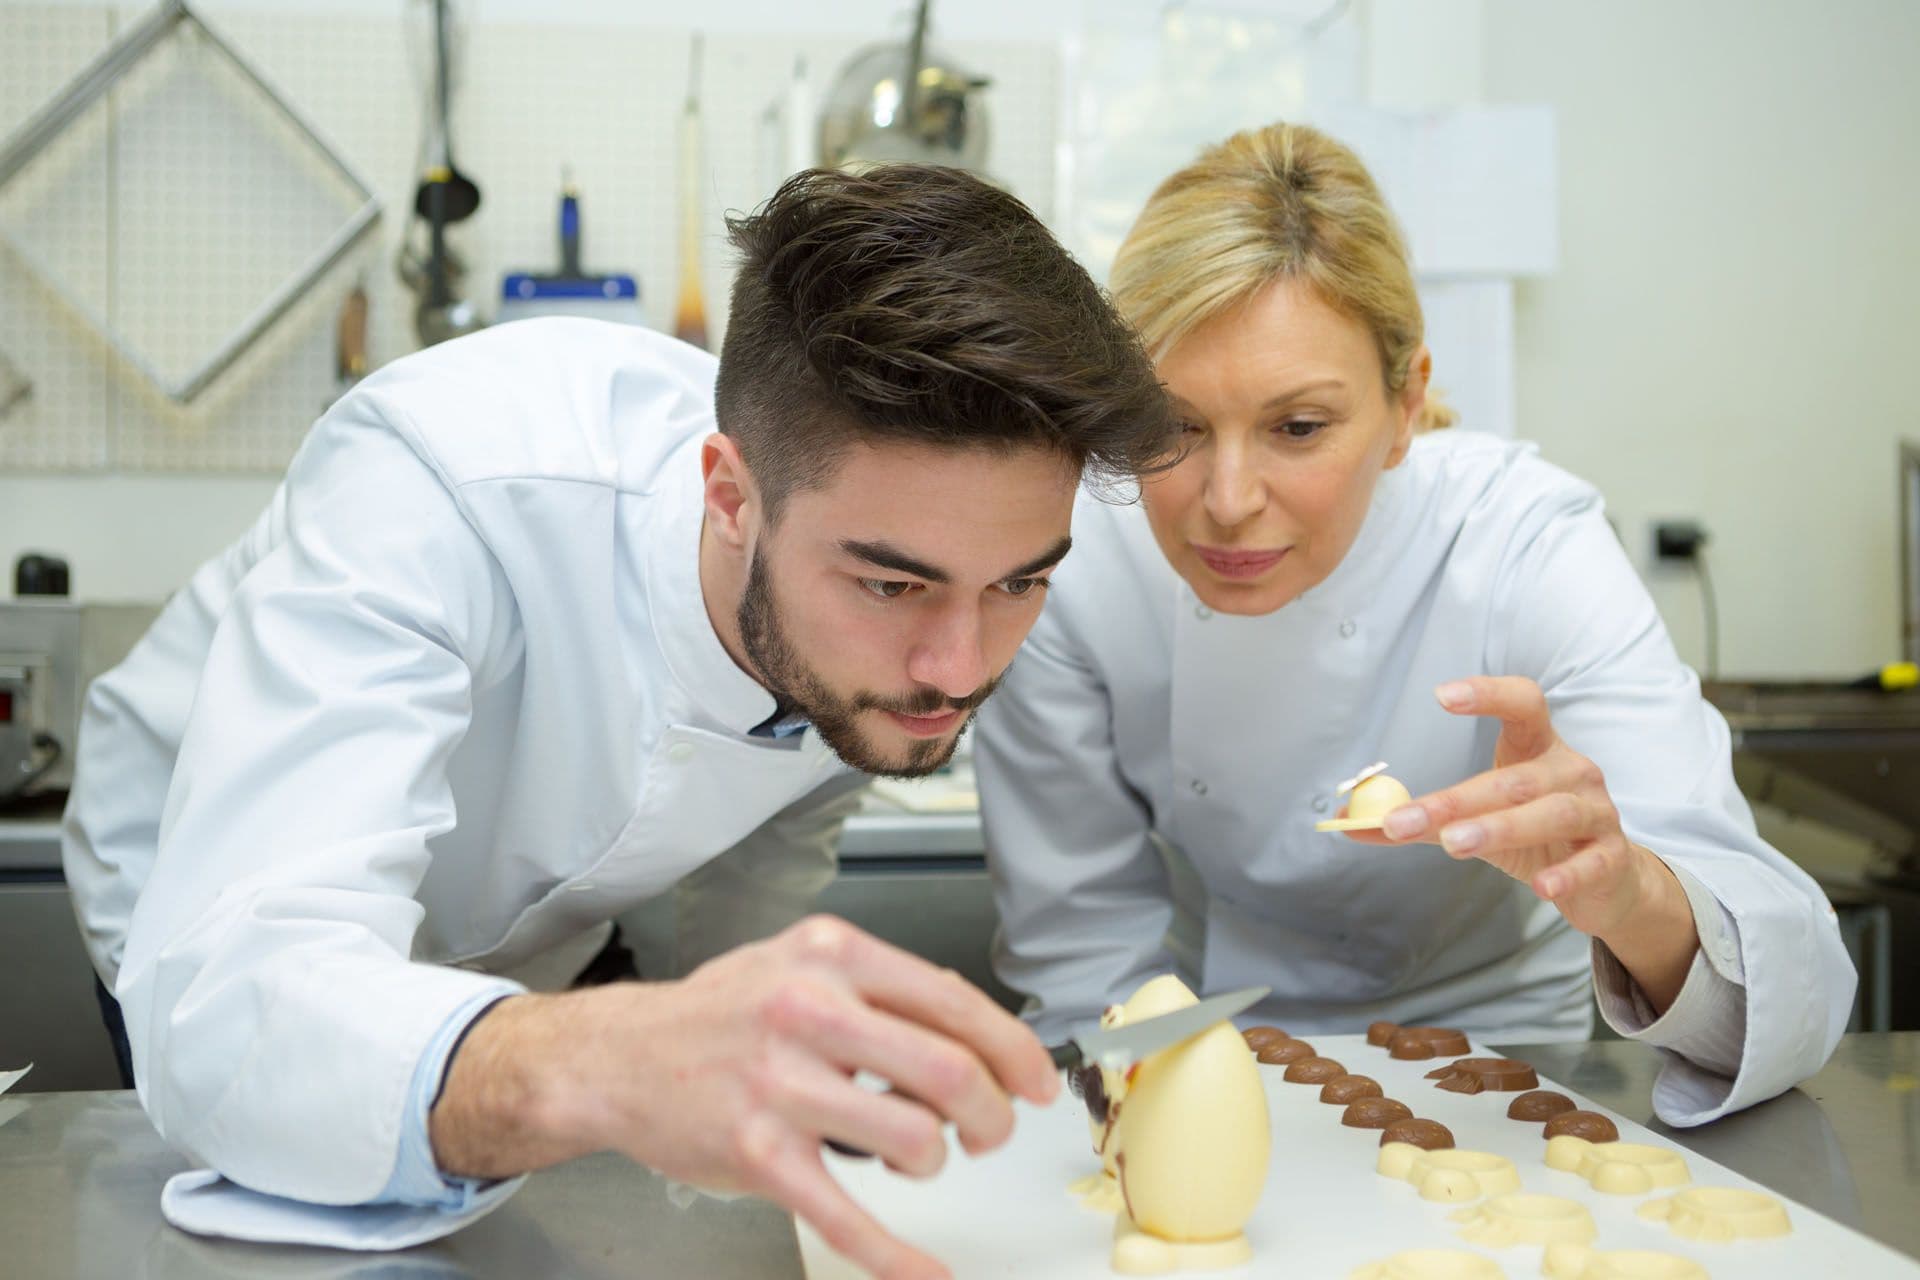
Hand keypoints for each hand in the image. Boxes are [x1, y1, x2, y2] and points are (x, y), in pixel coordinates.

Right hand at [432, 916, 1058, 1279]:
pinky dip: (896, 1255)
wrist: (617, 1057)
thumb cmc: (717, 1013)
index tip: (1037, 1083)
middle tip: (988, 1133)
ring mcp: (779, 1084)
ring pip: (911, 1139)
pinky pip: (844, 1215)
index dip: (1014, 1051)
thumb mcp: (801, 963)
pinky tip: (924, 1272)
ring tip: (916, 1161)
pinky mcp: (755, 1153)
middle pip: (948, 1070)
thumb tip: (971, 1021)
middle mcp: (807, 1011)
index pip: (954, 1002)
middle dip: (990, 1115)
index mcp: (832, 956)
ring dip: (935, 1164)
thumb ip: (882, 986)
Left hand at [1341, 677, 1696, 1004]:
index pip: (1524, 704)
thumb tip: (1348, 824)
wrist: (1607, 881)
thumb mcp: (1476, 821)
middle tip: (1407, 820)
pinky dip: (1568, 873)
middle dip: (1457, 800)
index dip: (1489, 694)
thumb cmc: (1534, 837)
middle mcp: (1572, 771)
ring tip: (1454, 845)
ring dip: (1500, 828)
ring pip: (1551, 813)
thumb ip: (1419, 819)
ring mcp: (1598, 812)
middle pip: (1514, 778)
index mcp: (1538, 749)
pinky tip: (1542, 888)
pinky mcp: (1613, 857)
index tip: (1441, 695)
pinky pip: (1592, 862)